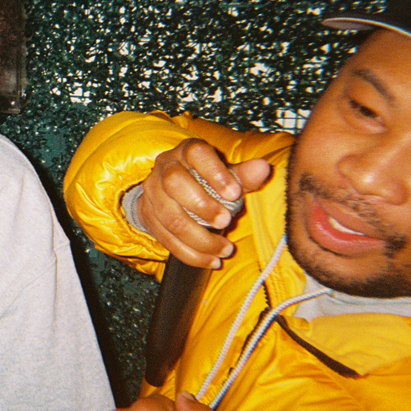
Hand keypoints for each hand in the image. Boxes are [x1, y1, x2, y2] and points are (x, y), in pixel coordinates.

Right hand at [139, 139, 270, 267]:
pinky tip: (210, 259)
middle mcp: (165, 166)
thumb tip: (263, 168)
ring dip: (199, 238)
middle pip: (175, 183)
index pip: (197, 153)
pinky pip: (166, 238)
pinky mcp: (147, 215)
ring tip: (224, 249)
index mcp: (187, 151)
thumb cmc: (205, 180)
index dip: (215, 173)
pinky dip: (190, 253)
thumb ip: (243, 175)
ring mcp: (152, 191)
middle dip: (202, 206)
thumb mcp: (226, 175)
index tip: (234, 194)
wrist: (171, 192)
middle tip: (226, 222)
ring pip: (170, 217)